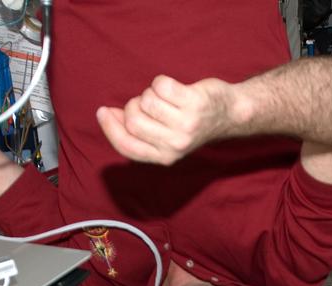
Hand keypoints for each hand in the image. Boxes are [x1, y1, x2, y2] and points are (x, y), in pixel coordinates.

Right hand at [96, 75, 238, 164]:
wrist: (229, 114)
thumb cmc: (191, 122)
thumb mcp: (166, 138)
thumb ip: (139, 132)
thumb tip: (106, 115)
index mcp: (165, 157)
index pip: (127, 146)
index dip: (110, 128)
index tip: (102, 111)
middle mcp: (175, 145)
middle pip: (133, 121)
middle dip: (133, 105)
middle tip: (149, 103)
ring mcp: (186, 125)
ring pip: (146, 101)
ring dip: (150, 93)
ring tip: (165, 98)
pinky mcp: (194, 103)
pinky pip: (161, 85)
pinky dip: (163, 82)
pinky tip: (174, 89)